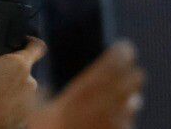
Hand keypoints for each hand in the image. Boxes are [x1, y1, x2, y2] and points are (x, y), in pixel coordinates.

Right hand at [0, 4, 45, 128]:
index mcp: (20, 64)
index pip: (38, 45)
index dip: (31, 41)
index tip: (22, 41)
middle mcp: (30, 81)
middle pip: (25, 69)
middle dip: (12, 70)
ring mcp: (30, 101)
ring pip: (22, 89)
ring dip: (11, 89)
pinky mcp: (26, 118)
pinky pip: (20, 108)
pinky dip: (11, 106)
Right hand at [28, 42, 145, 128]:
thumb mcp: (34, 111)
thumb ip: (43, 94)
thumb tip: (49, 88)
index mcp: (86, 89)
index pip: (117, 59)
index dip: (122, 51)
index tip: (122, 49)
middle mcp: (107, 102)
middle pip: (136, 77)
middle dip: (130, 74)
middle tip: (124, 74)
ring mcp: (116, 121)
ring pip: (135, 100)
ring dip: (129, 98)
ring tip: (122, 99)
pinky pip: (128, 123)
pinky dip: (123, 121)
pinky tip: (114, 121)